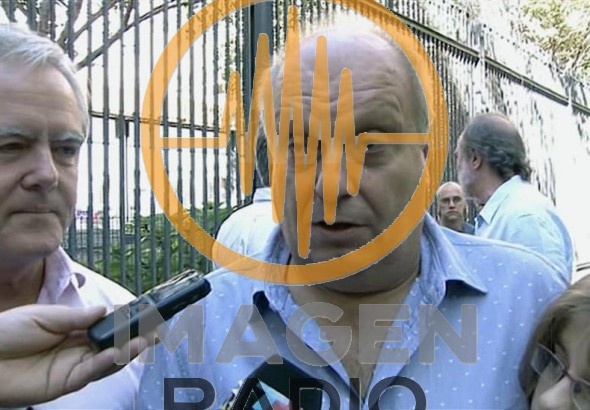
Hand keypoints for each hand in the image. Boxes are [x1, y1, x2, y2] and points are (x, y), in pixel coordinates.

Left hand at [0, 304, 147, 406]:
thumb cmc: (6, 333)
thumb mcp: (43, 316)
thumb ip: (76, 317)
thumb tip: (106, 310)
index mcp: (73, 330)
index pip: (107, 326)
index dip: (126, 321)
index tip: (146, 312)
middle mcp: (78, 349)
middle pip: (113, 345)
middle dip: (136, 338)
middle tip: (156, 330)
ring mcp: (73, 368)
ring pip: (107, 362)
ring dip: (126, 352)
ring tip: (143, 342)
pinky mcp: (64, 384)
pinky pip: (90, 374)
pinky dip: (104, 364)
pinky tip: (116, 353)